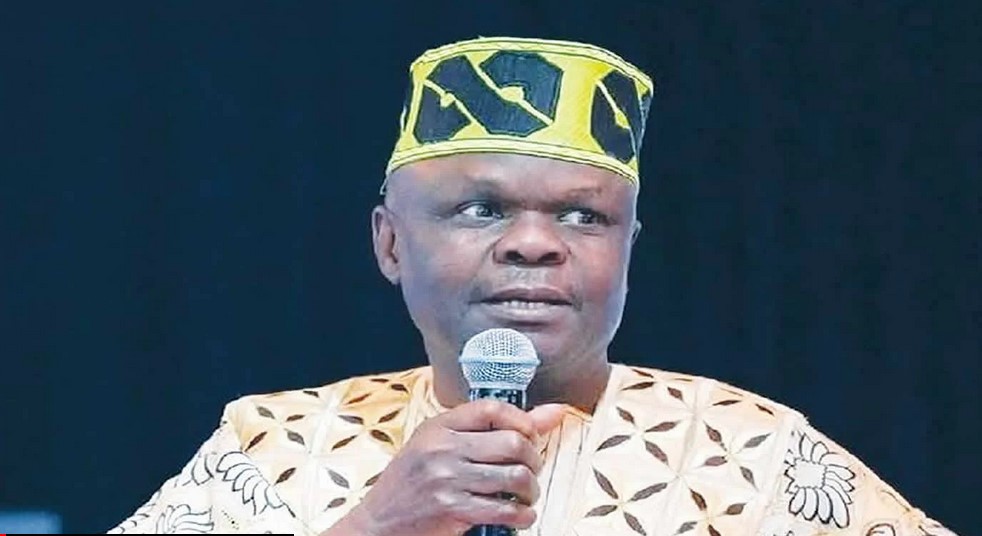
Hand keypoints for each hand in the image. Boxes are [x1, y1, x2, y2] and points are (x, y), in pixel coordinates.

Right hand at [322, 399, 564, 535]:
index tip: (530, 436)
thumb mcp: (440, 445)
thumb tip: (555, 412)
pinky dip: (523, 516)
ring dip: (531, 490)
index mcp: (439, 426)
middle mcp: (443, 447)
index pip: (492, 408)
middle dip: (533, 459)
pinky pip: (504, 509)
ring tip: (526, 496)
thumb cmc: (412, 482)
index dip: (522, 421)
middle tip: (530, 470)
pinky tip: (520, 516)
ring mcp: (447, 478)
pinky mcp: (452, 509)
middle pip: (512, 443)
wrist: (378, 523)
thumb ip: (493, 428)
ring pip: (515, 477)